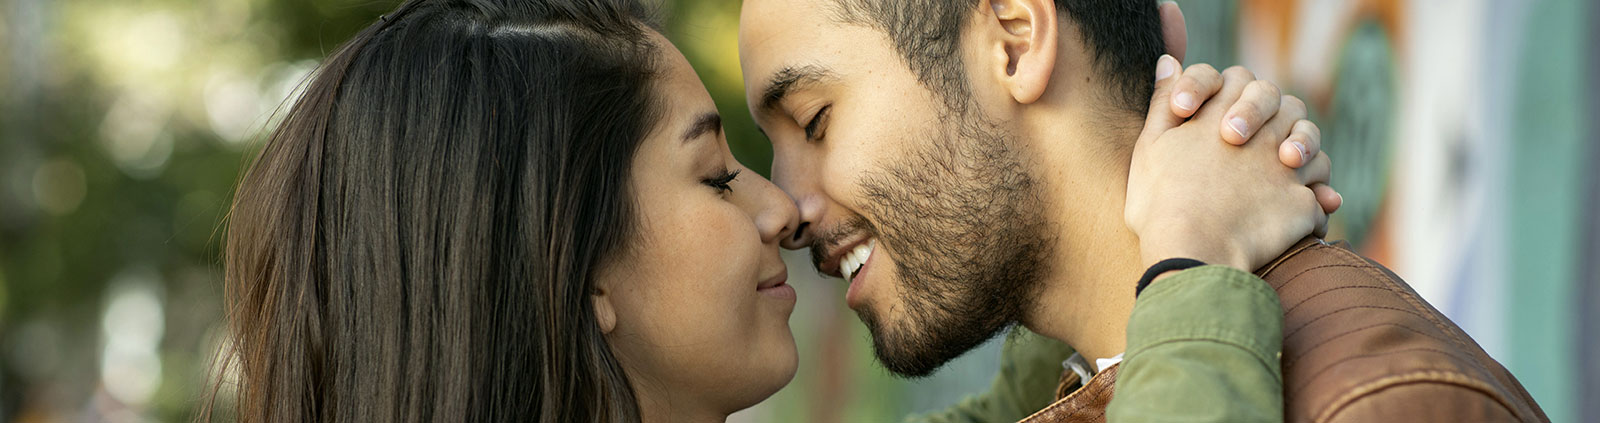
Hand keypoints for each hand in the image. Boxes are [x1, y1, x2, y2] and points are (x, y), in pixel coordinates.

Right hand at [1125, 55, 1335, 271]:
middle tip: (1247, 144)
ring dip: (1302, 151)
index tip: (1207, 122)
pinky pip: (1321, 194)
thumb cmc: (1161, 202)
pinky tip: (1298, 213)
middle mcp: (1261, 134)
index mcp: (1221, 115)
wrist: (1193, 250)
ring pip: (1311, 144)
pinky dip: (1315, 199)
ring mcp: (1285, 167)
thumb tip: (1169, 61)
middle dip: (1273, 117)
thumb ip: (1162, 101)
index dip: (1228, 93)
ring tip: (1283, 170)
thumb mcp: (1149, 146)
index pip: (1237, 80)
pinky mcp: (1302, 203)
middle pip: (1284, 104)